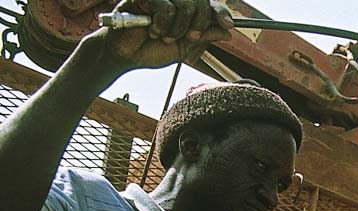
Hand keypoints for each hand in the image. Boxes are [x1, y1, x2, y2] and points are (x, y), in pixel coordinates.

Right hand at [95, 0, 233, 71]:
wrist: (125, 55)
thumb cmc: (150, 50)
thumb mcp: (183, 47)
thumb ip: (203, 37)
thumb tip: (227, 32)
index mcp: (185, 11)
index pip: (209, 5)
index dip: (221, 13)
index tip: (228, 25)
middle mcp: (174, 1)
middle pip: (201, 3)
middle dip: (199, 24)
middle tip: (188, 37)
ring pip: (186, 5)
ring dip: (178, 28)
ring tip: (164, 37)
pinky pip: (166, 7)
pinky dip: (163, 24)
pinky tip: (153, 30)